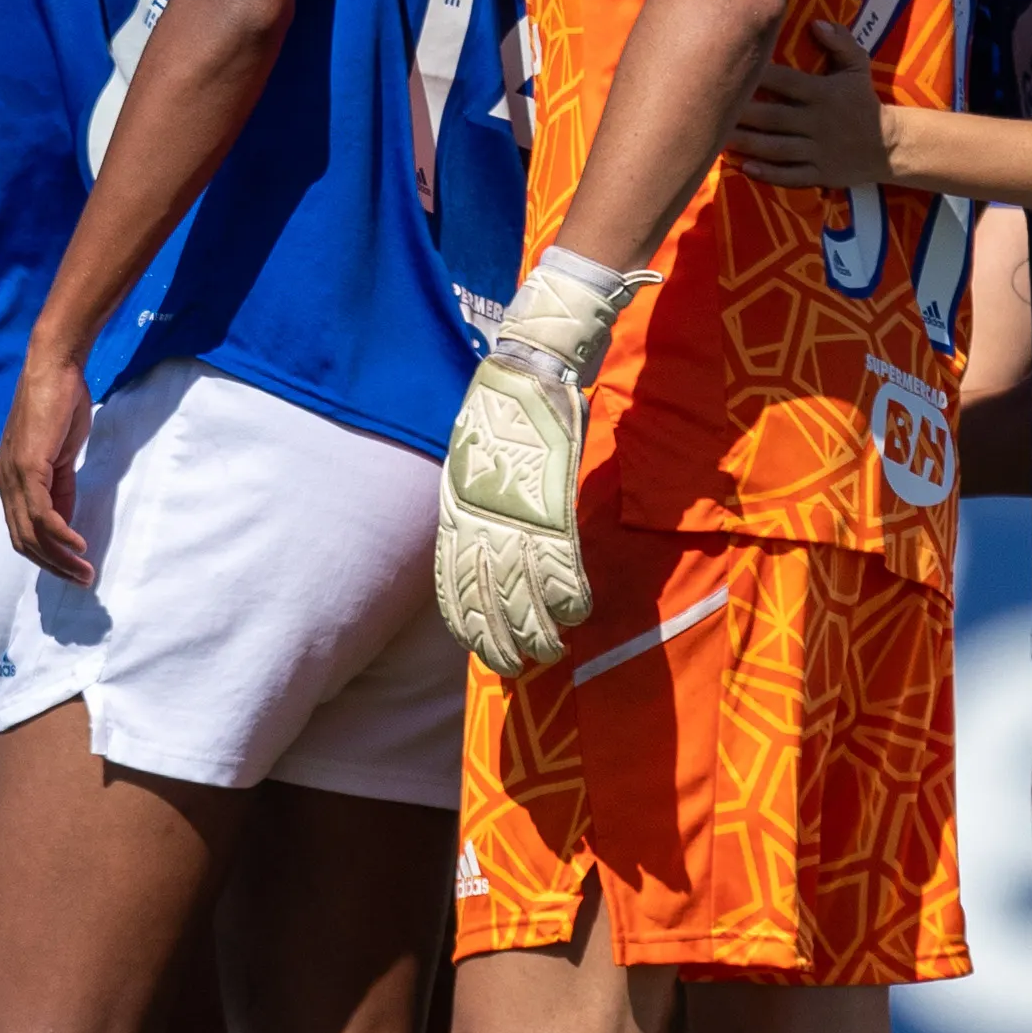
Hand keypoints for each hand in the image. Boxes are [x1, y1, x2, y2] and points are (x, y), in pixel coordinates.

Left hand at [0, 346, 95, 581]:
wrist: (53, 367)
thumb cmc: (59, 404)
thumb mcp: (59, 454)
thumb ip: (60, 487)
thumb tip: (66, 520)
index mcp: (11, 479)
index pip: (22, 530)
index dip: (46, 555)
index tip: (72, 569)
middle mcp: (6, 481)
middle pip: (24, 540)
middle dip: (53, 566)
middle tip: (81, 580)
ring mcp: (14, 475)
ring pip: (31, 532)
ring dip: (60, 558)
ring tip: (84, 572)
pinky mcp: (28, 467)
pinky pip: (42, 512)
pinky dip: (61, 534)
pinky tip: (79, 545)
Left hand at [431, 255, 641, 673]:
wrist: (530, 366)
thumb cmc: (501, 409)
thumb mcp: (467, 459)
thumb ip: (472, 502)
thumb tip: (478, 536)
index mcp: (456, 509)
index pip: (451, 584)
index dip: (465, 624)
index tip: (478, 650)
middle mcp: (480, 519)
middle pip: (484, 600)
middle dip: (499, 642)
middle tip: (518, 667)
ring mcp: (518, 513)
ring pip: (524, 594)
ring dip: (540, 630)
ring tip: (552, 651)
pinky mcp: (555, 505)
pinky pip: (562, 566)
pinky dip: (571, 596)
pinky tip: (579, 613)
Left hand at [732, 19, 887, 192]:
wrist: (889, 146)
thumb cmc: (864, 102)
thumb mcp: (859, 67)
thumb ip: (840, 42)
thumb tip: (815, 23)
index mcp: (823, 93)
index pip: (785, 81)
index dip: (757, 75)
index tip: (730, 70)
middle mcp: (818, 122)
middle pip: (772, 117)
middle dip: (742, 114)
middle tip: (711, 109)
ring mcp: (818, 150)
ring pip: (776, 148)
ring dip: (747, 144)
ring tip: (718, 139)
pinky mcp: (820, 174)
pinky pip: (790, 176)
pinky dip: (767, 173)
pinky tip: (744, 167)